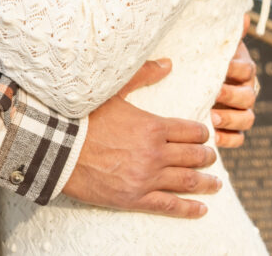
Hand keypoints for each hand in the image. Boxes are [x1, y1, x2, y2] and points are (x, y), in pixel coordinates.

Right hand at [61, 59, 219, 217]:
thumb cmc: (82, 116)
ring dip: (206, 182)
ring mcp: (146, 178)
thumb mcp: (113, 90)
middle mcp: (155, 154)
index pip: (192, 131)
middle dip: (206, 156)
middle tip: (210, 157)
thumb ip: (143, 75)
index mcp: (153, 126)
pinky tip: (202, 208)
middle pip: (194, 156)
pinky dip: (189, 208)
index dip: (201, 133)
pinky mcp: (134, 198)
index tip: (203, 135)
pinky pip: (169, 205)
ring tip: (216, 183)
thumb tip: (168, 63)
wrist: (55, 146)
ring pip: (188, 181)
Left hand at [211, 16, 258, 147]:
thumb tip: (243, 15)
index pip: (247, 70)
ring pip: (247, 119)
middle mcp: (244, 91)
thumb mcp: (208, 46)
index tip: (222, 67)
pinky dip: (228, 140)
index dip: (237, 69)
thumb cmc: (199, 61)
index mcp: (241, 70)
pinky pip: (238, 139)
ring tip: (212, 117)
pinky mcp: (231, 130)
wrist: (190, 80)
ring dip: (231, 119)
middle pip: (249, 96)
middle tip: (215, 93)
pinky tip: (213, 137)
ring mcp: (239, 112)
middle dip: (232, 95)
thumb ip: (224, 33)